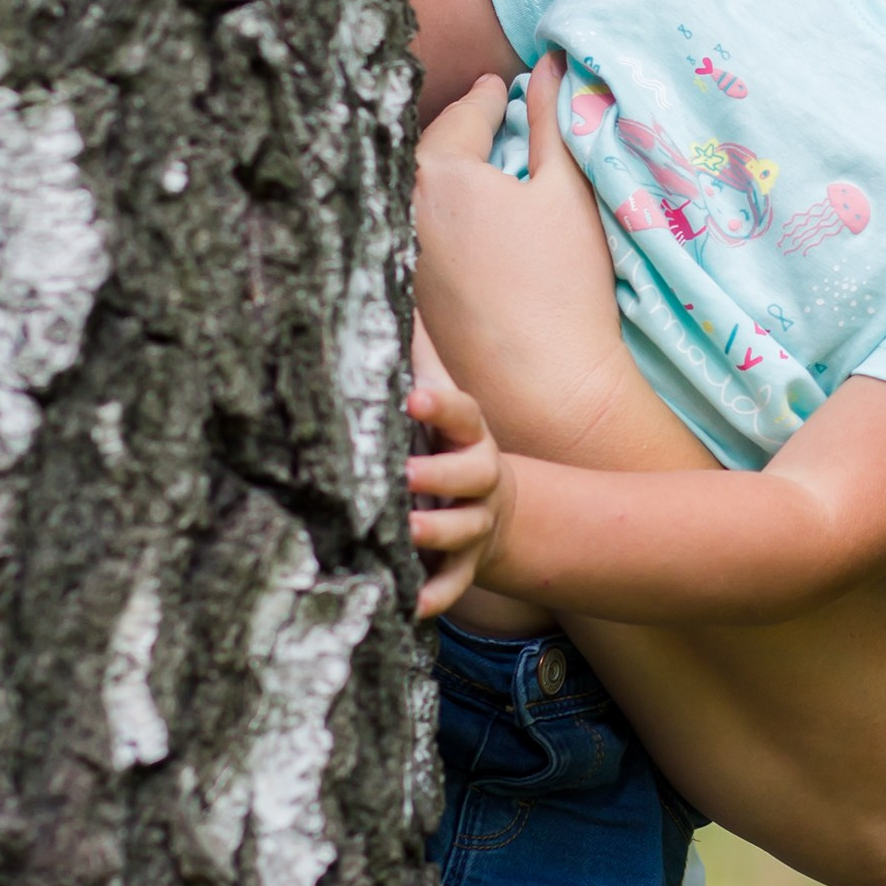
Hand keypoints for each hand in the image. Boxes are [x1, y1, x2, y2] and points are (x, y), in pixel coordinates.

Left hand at [405, 375, 508, 618]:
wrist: (496, 509)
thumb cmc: (446, 444)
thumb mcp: (437, 401)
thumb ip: (416, 354)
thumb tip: (389, 279)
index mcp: (468, 433)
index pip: (460, 412)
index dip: (438, 406)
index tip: (411, 398)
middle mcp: (479, 477)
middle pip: (469, 475)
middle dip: (439, 475)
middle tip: (404, 475)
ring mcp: (476, 523)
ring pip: (463, 529)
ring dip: (437, 532)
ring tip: (407, 532)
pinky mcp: (465, 564)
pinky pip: (454, 583)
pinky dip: (434, 596)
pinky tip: (409, 605)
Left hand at [413, 54, 634, 460]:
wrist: (542, 383)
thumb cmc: (563, 284)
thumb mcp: (567, 190)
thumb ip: (553, 121)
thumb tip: (551, 67)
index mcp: (442, 172)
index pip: (466, 114)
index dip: (489, 97)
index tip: (499, 85)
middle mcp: (403, 208)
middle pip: (429, 151)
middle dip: (457, 131)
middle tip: (484, 115)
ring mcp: (396, 253)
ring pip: (415, 194)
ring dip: (441, 176)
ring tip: (475, 165)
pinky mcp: (401, 291)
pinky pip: (413, 234)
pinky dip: (433, 218)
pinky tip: (462, 225)